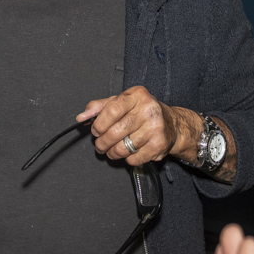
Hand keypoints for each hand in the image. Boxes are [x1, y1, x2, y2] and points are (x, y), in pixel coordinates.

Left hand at [78, 86, 201, 165]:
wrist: (172, 124)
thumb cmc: (142, 112)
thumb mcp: (122, 102)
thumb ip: (100, 107)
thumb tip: (81, 117)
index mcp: (137, 95)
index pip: (111, 110)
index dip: (99, 124)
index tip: (95, 130)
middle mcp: (148, 110)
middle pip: (115, 132)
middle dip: (102, 143)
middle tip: (100, 145)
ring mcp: (155, 128)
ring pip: (123, 148)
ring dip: (112, 153)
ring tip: (112, 150)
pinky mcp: (159, 145)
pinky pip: (133, 158)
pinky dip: (127, 159)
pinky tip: (129, 152)